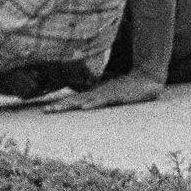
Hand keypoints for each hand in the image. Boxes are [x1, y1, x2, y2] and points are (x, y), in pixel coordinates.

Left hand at [41, 73, 164, 112]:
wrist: (146, 79)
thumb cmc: (127, 88)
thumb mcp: (110, 93)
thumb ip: (98, 96)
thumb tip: (86, 103)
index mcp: (94, 94)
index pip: (74, 99)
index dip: (60, 104)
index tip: (45, 109)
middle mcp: (97, 93)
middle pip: (75, 100)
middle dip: (60, 105)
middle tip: (45, 111)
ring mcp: (106, 93)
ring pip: (85, 100)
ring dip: (71, 105)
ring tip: (58, 109)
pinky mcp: (116, 95)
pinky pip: (103, 100)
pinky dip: (93, 103)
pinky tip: (84, 107)